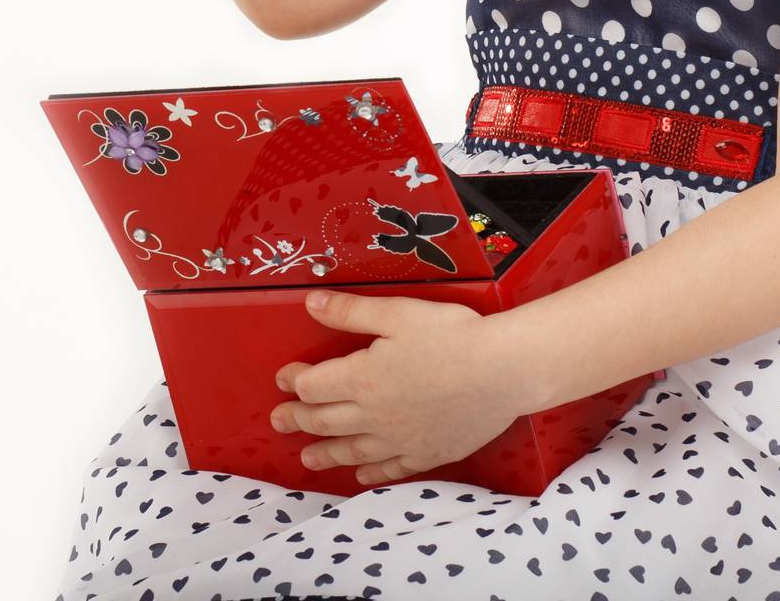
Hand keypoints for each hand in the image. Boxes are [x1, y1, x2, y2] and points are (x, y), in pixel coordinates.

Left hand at [270, 291, 531, 485]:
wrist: (501, 372)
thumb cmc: (451, 335)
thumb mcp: (397, 312)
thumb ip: (351, 311)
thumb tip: (310, 303)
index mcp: (361, 378)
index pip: (314, 385)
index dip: (294, 381)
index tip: (283, 378)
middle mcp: (372, 416)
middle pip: (324, 422)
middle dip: (297, 419)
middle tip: (278, 422)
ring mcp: (399, 440)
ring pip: (351, 451)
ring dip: (324, 454)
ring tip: (306, 459)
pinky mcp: (426, 454)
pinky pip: (390, 470)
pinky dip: (371, 474)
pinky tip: (362, 475)